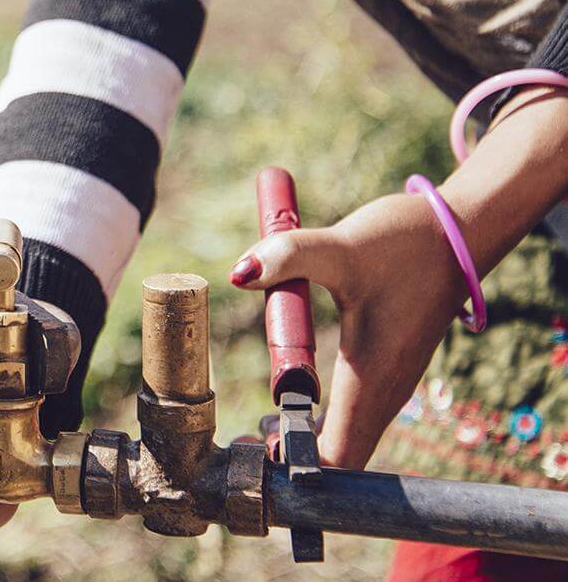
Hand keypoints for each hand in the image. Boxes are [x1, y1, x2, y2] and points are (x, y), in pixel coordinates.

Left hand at [229, 193, 466, 467]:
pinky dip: (319, 416)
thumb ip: (290, 256)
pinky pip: (351, 410)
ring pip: (345, 435)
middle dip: (291, 458)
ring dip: (305, 437)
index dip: (293, 466)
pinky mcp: (385, 364)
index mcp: (371, 382)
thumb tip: (239, 272)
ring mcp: (386, 381)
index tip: (254, 453)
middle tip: (246, 440)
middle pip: (337, 456)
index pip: (335, 458)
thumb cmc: (405, 244)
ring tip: (262, 426)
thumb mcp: (343, 248)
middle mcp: (382, 391)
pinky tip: (292, 397)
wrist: (458, 231)